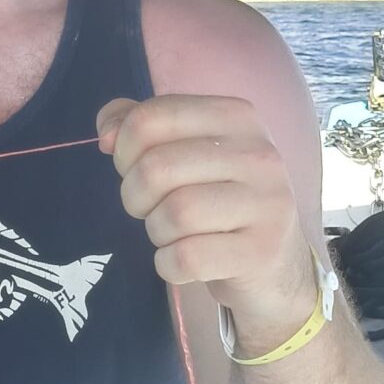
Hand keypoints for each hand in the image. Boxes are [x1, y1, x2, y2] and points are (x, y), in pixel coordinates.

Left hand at [96, 95, 312, 333]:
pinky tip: (183, 261)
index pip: (152, 118)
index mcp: (236, 116)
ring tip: (173, 234)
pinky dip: (168, 265)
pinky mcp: (262, 251)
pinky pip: (186, 258)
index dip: (125, 150)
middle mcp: (259, 153)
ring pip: (174, 214)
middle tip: (150, 210)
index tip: (134, 170)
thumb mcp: (186, 154)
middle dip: (135, 196)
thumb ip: (141, 128)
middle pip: (157, 168)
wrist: (276, 267)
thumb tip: (108, 134)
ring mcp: (267, 202)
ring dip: (157, 232)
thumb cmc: (218, 203)